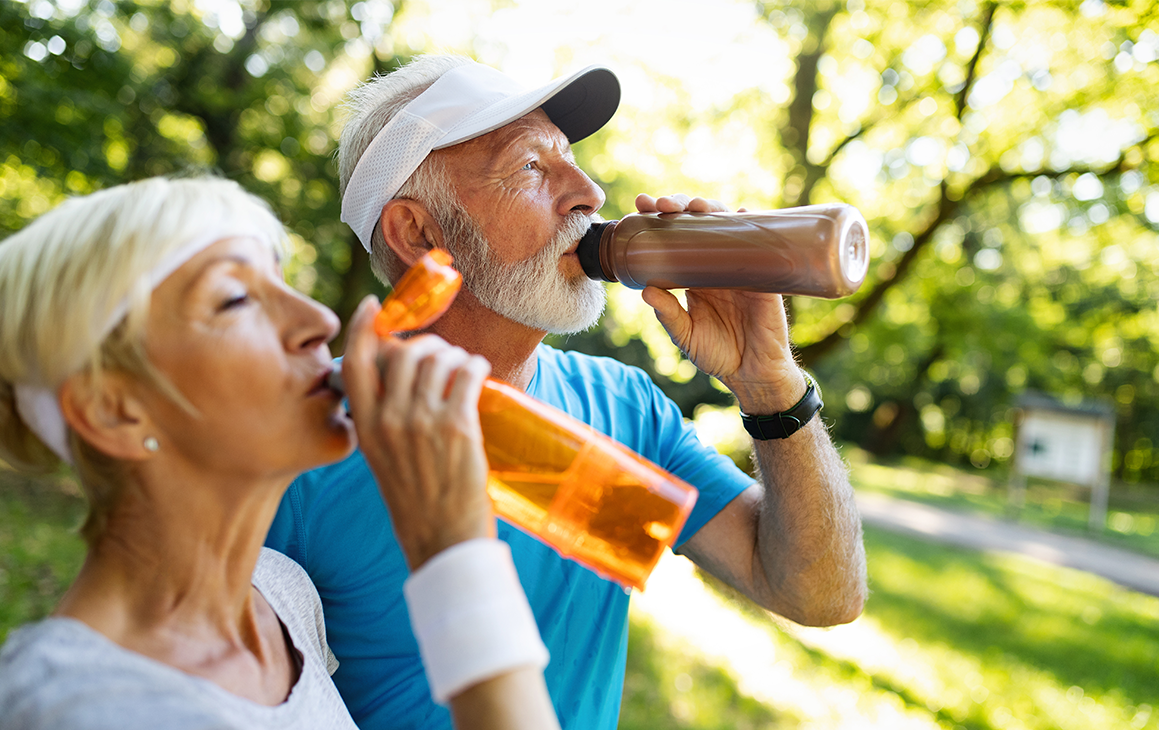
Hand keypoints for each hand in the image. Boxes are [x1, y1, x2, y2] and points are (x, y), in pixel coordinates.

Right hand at [343, 296, 494, 568]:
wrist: (442, 542)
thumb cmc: (417, 503)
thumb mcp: (384, 459)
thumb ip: (385, 422)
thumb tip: (402, 382)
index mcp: (366, 428)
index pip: (355, 363)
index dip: (362, 328)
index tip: (374, 306)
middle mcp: (389, 421)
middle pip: (403, 353)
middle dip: (426, 344)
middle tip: (441, 353)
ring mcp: (422, 422)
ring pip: (438, 359)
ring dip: (455, 355)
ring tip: (464, 367)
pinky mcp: (457, 427)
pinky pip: (466, 374)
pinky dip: (475, 365)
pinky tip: (478, 371)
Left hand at [633, 193, 805, 412]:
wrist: (752, 374)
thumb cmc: (719, 354)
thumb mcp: (686, 334)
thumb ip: (668, 314)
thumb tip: (646, 291)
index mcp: (695, 275)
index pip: (674, 238)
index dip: (659, 219)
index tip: (641, 206)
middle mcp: (716, 264)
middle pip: (698, 223)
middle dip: (679, 206)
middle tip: (661, 205)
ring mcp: (740, 266)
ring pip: (725, 225)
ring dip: (710, 208)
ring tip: (694, 206)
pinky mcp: (762, 276)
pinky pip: (758, 245)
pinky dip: (750, 225)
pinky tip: (740, 212)